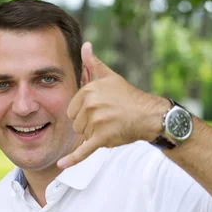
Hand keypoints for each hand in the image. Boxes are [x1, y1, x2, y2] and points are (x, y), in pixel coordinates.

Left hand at [57, 42, 168, 168]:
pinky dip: (73, 160)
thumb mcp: (109, 77)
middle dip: (88, 125)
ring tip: (111, 126)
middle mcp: (91, 105)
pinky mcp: (102, 138)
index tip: (101, 109)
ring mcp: (96, 122)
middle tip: (108, 118)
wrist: (149, 115)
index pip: (72, 110)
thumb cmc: (127, 96)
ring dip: (94, 135)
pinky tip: (61, 165)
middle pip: (75, 124)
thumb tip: (86, 45)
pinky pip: (84, 151)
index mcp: (88, 91)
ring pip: (82, 136)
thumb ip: (93, 64)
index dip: (85, 113)